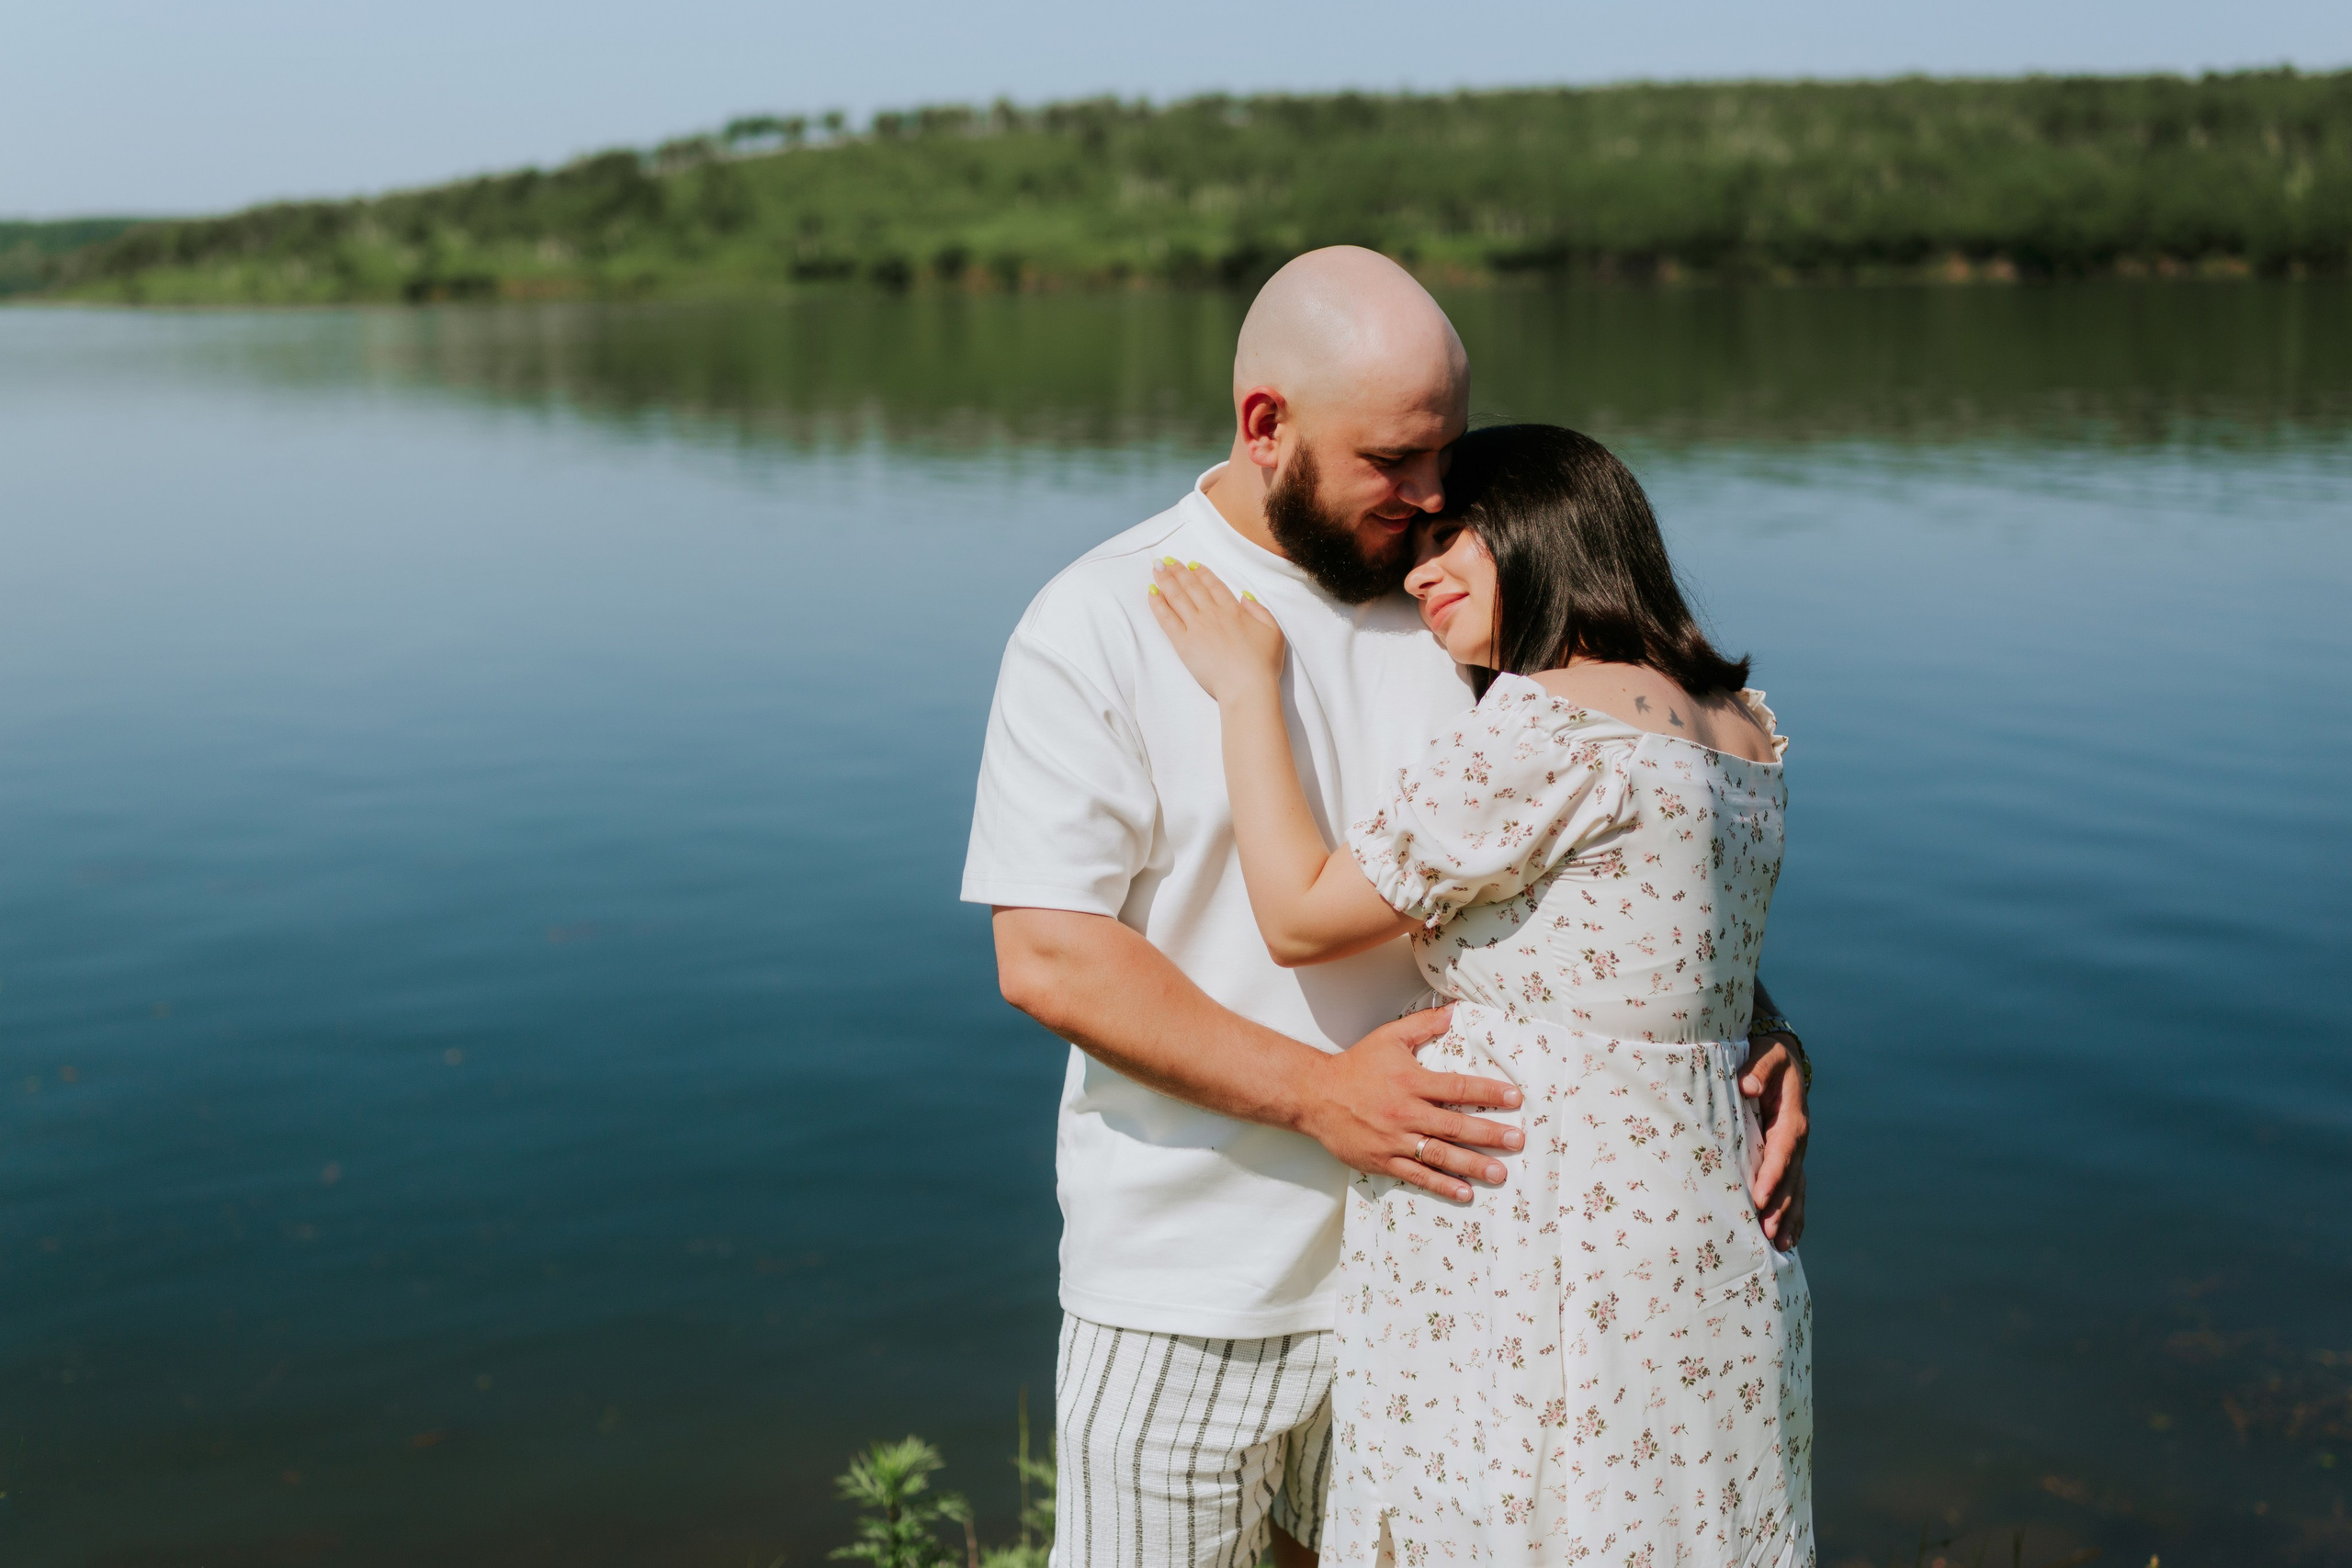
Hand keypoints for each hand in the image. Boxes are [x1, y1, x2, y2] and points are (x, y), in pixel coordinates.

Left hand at [1146, 558, 1284, 702]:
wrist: (1247, 686)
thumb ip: (1259, 610)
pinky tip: (1151, 593)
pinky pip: (1166, 619)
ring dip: (1166, 580)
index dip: (1201, 573)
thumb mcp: (1273, 631)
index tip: (1192, 564)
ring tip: (1156, 568)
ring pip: (1177, 597)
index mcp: (1233, 610)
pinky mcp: (1183, 643)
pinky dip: (1158, 604)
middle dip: (1178, 571)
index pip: (1213, 585)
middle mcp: (1212, 614)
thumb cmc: (1263, 663)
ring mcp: (1196, 627)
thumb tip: (1244, 596)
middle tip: (1166, 561)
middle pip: (1192, 587)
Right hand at [1293, 1006, 1523, 1201]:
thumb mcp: (1389, 1037)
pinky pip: (1417, 1175)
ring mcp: (1395, 1140)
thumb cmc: (1355, 1066)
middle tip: (1517, 1141)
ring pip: (1440, 1155)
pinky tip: (1464, 1192)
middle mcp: (1406, 1112)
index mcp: (1411, 1081)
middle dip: (1490, 1134)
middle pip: (1455, 1126)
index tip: (1514, 1099)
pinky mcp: (1383, 1160)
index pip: (1458, 1089)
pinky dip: (1442, 1185)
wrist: (1314, 1095)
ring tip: (1500, 1172)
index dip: (1489, 1093)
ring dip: (1473, 1165)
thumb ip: (1423, 1024)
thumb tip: (1453, 1011)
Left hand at [1739, 1035, 1807, 1248]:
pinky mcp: (1789, 1158)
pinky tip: (1789, 1239)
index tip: (1759, 1198)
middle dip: (1780, 1207)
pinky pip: (1794, 1189)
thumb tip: (1746, 1086)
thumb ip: (1758, 1069)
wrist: (1784, 1058)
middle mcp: (1797, 1140)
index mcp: (1792, 1119)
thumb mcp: (1767, 1055)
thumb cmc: (1770, 1057)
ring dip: (1789, 1217)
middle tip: (1768, 1234)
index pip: (1781, 1153)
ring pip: (1795, 1189)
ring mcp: (1796, 1152)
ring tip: (1782, 1246)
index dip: (1771, 1176)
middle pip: (1790, 1180)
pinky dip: (1794, 1214)